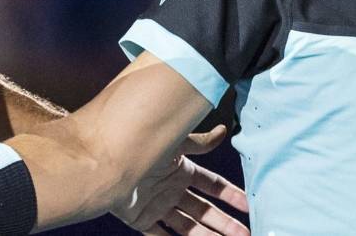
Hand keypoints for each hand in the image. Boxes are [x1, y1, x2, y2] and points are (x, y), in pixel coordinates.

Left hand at [112, 125, 249, 234]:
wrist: (106, 162)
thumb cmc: (141, 145)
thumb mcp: (176, 141)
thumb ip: (201, 141)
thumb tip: (224, 131)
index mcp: (182, 169)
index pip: (212, 185)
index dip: (231, 195)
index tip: (249, 205)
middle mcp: (172, 189)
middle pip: (205, 210)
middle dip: (225, 223)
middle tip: (246, 234)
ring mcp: (158, 205)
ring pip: (190, 227)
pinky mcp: (142, 219)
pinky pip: (162, 235)